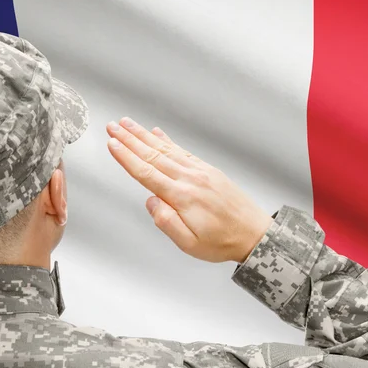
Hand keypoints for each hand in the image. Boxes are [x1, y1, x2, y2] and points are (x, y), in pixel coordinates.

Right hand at [106, 118, 273, 263]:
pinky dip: (168, 141)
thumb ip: (166, 222)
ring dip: (144, 135)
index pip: (147, 173)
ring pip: (166, 150)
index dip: (127, 158)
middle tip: (112, 126)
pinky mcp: (208, 170)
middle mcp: (190, 179)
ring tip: (127, 123)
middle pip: (153, 155)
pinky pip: (183, 151)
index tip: (112, 144)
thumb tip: (150, 201)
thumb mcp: (189, 244)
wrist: (254, 234)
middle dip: (130, 140)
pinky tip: (157, 133)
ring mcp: (200, 172)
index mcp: (182, 197)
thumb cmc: (221, 242)